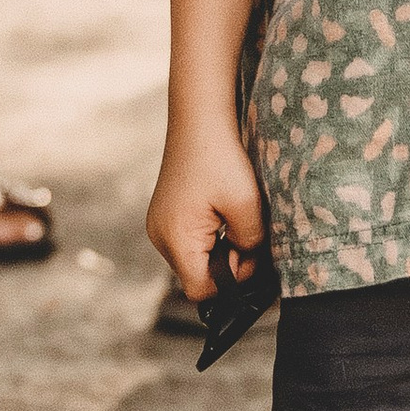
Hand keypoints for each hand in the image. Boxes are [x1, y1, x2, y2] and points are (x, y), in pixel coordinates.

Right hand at [148, 117, 268, 304]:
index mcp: (176, 239)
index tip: (249, 255)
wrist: (198, 120)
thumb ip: (250, 244)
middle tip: (249, 234)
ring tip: (236, 217)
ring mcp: (159, 226)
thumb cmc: (220, 159)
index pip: (200, 290)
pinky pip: (189, 240)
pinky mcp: (165, 215)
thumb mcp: (246, 205)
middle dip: (227, 263)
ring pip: (195, 258)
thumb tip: (246, 261)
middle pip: (197, 275)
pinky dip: (210, 235)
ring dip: (220, 247)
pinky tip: (222, 210)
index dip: (230, 282)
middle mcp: (160, 237)